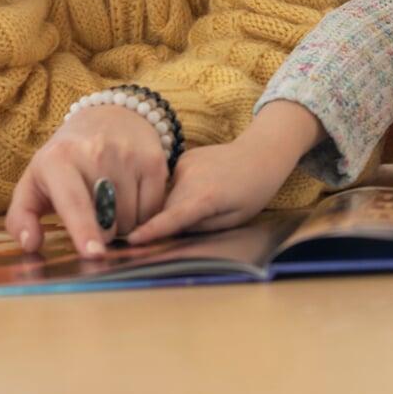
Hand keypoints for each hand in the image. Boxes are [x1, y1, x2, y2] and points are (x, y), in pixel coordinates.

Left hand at [5, 104, 168, 257]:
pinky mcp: (154, 160)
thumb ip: (21, 216)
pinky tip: (131, 195)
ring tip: (111, 200)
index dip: (83, 230)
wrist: (108, 117)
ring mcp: (128, 155)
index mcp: (59, 159)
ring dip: (123, 224)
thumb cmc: (64, 161)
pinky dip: (143, 214)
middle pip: (107, 221)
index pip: (73, 202)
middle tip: (92, 211)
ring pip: (132, 220)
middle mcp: (95, 152)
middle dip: (101, 232)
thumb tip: (30, 244)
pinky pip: (154, 210)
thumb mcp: (33, 182)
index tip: (93, 254)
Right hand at [127, 100, 319, 243]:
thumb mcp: (234, 219)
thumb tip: (175, 231)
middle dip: (166, 222)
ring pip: (168, 195)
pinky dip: (181, 192)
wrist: (259, 154)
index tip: (133, 239)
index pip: (173, 217)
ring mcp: (185, 164)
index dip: (152, 230)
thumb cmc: (252, 192)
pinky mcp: (183, 158)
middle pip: (166, 208)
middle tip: (181, 229)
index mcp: (206, 196)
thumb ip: (202, 227)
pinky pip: (173, 183)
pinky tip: (202, 188)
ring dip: (175, 206)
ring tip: (203, 204)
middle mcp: (190, 177)